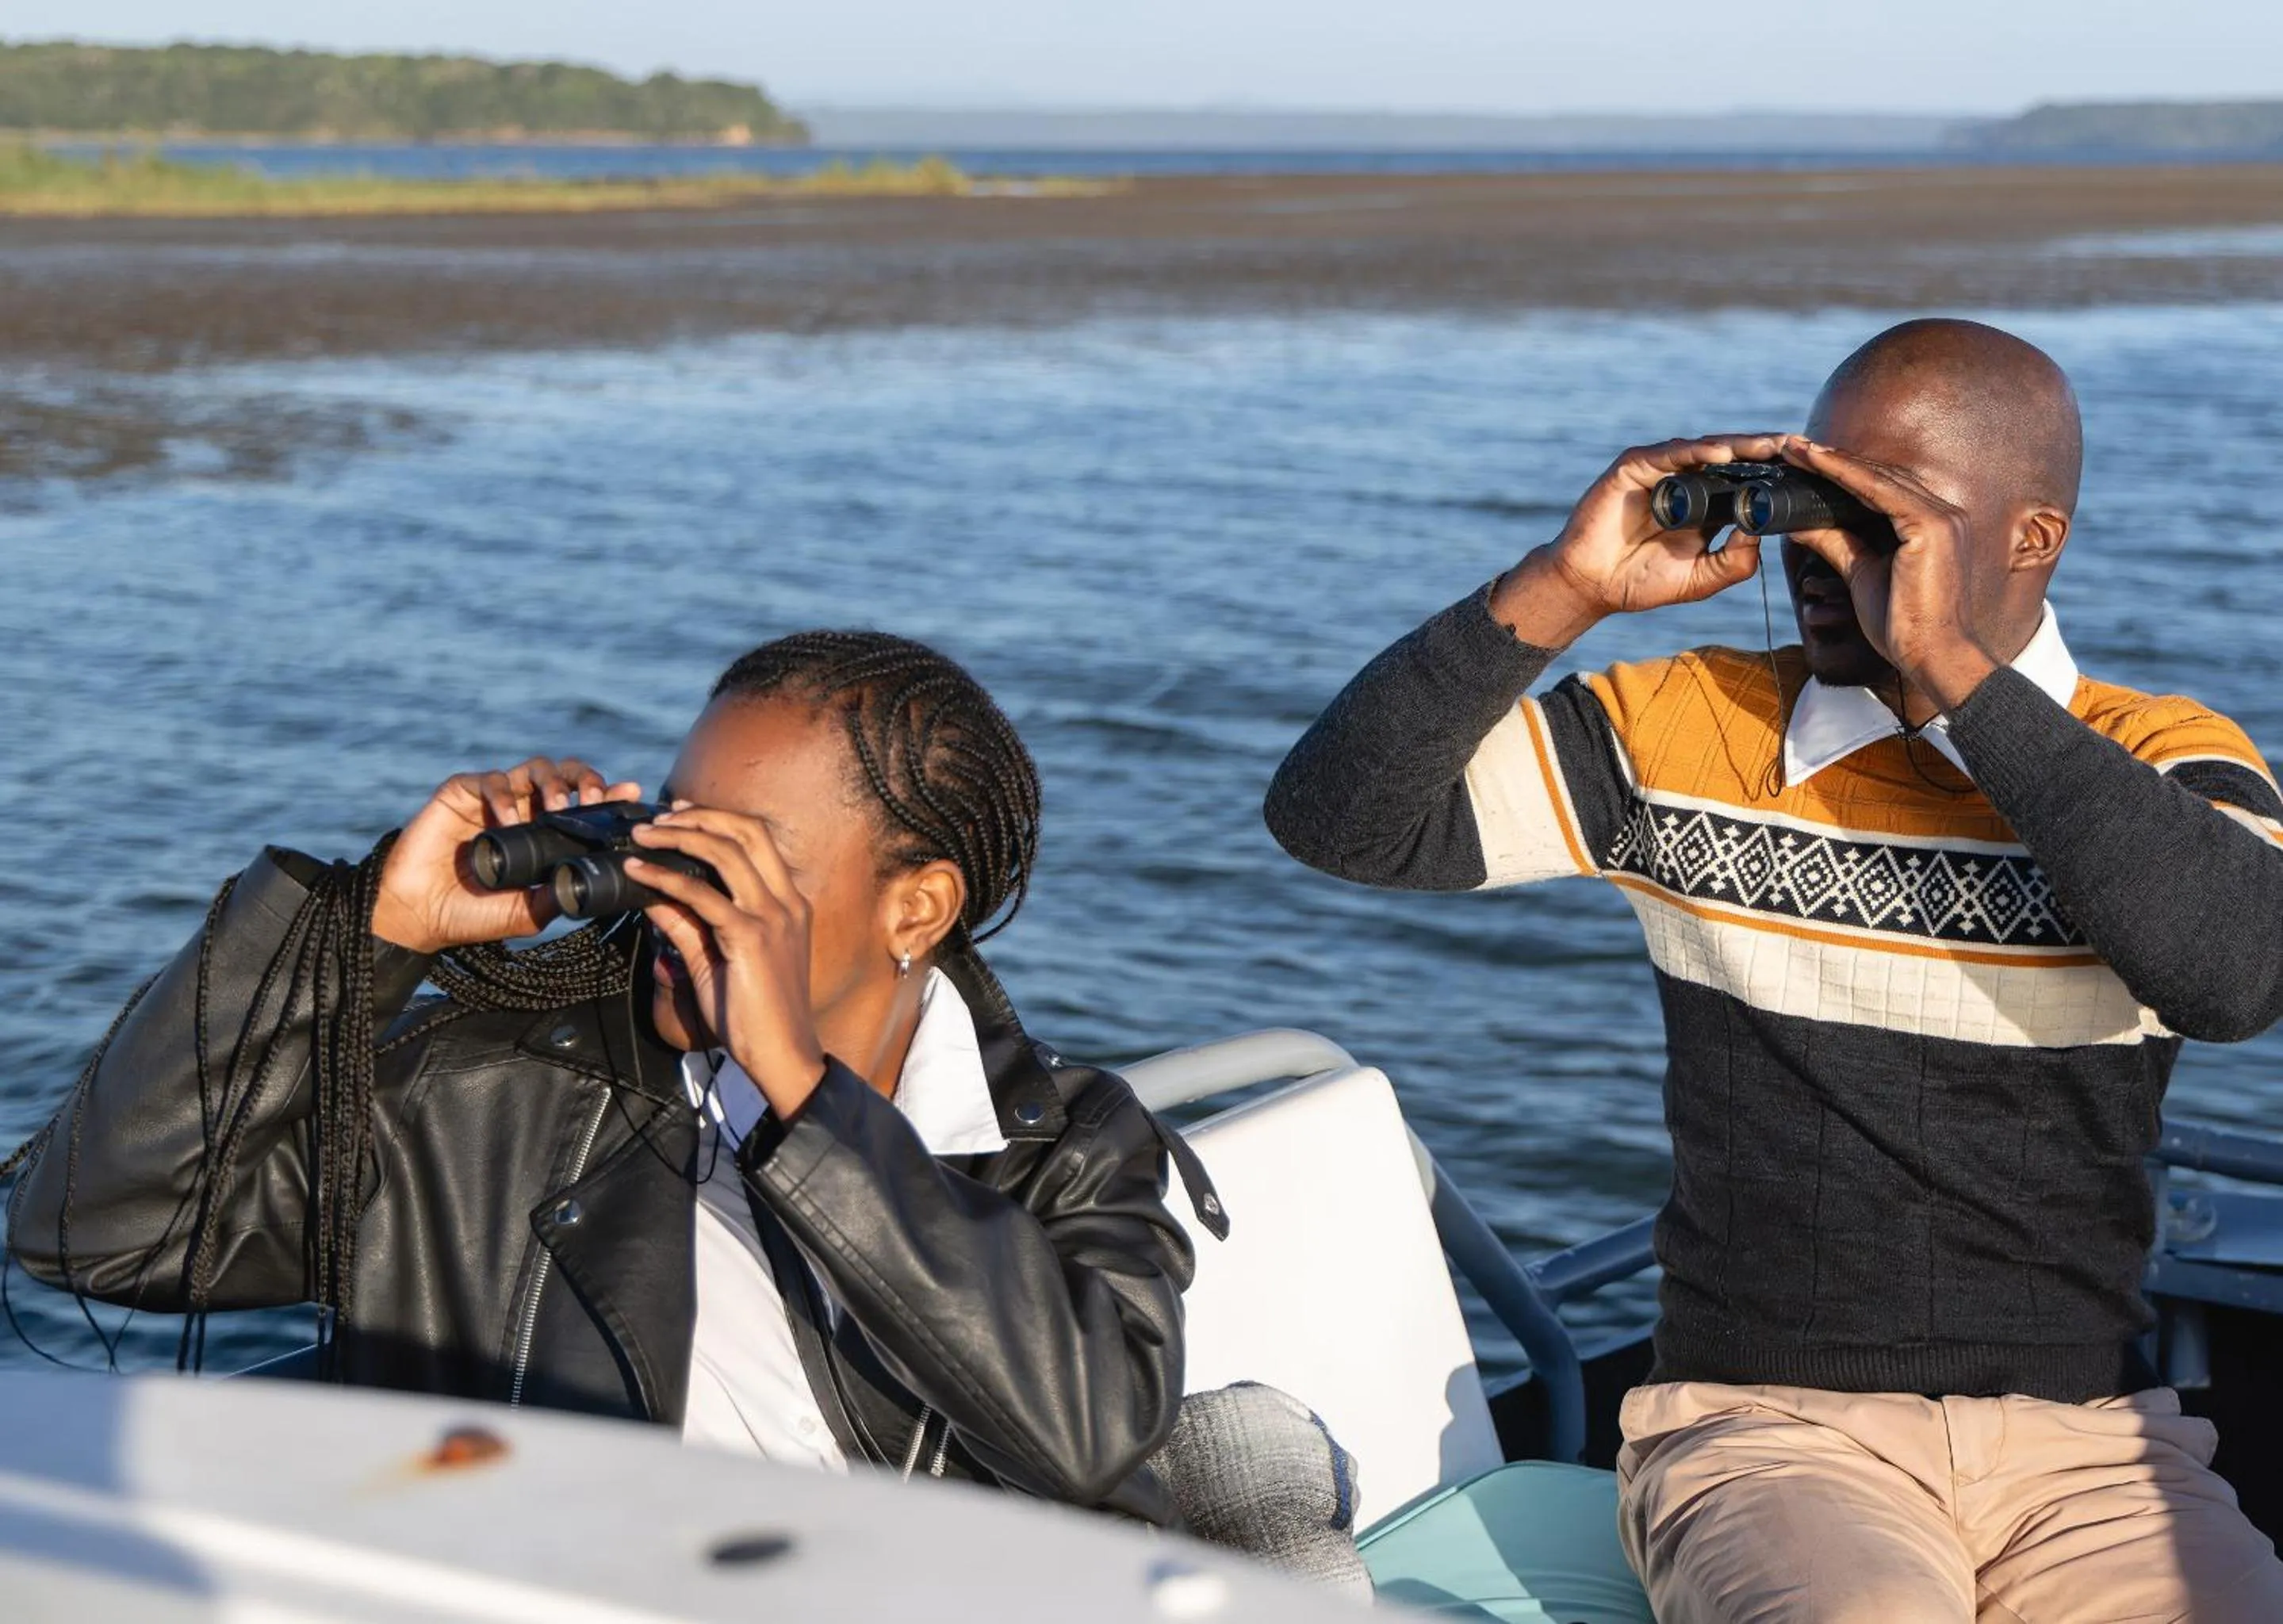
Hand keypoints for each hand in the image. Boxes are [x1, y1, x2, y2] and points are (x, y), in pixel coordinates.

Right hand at [372, 758, 641, 954]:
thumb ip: (558, 893)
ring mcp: (494, 799)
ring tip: (554, 808)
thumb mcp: (529, 912)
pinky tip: (510, 818)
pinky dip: (504, 794)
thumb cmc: (473, 915)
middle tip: (592, 800)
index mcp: (546, 833)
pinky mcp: (461, 793)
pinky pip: (490, 779)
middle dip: (585, 780)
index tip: (631, 794)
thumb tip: (595, 880)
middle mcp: (525, 810)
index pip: (584, 804)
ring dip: (552, 783)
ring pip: (536, 768)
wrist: (420, 916)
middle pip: (567, 775)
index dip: (608, 796)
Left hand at [626, 808, 828, 1118]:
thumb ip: (689, 925)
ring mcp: (772, 917)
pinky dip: (665, 879)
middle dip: (701, 816)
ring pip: (726, 852)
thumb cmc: (755, 1016)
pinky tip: (638, 874)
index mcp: (789, 904)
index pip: (758, 840)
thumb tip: (653, 898)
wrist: (781, 1056)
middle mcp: (786, 902)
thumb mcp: (717, 961)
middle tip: (659, 818)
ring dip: (679, 837)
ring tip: (642, 837)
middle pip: (748, 831)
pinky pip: (701, 895)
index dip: (718, 819)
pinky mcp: (749, 938)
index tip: (681, 814)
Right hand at [1491, 434, 1785, 647]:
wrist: (1593, 585)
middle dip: (1766, 451)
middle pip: (1733, 458)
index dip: (1775, 474)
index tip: (1809, 471)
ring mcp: (1660, 473)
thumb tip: (1762, 532)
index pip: (1747, 480)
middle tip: (1799, 447)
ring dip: (1740, 446)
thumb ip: (1735, 562)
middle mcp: (1686, 483)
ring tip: (1769, 447)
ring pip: (1706, 450)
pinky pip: (1669, 454)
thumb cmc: (1642, 583)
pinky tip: (1722, 455)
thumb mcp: (1701, 579)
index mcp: (1707, 506)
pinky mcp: (1634, 468)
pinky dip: (1696, 451)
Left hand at [1777, 436, 1999, 708]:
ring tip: (1796, 448)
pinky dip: (1846, 475)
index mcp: (1932, 524)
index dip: (1842, 473)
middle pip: (1879, 477)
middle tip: (1792, 446)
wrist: (1931, 656)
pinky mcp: (1931, 526)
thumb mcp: (1860, 574)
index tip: (1805, 461)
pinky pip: (1880, 492)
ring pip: (1877, 478)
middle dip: (1833, 461)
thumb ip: (1837, 544)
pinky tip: (1817, 463)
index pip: (1881, 489)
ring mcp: (1941, 517)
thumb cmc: (1902, 624)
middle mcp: (1943, 513)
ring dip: (1833, 461)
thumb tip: (1799, 524)